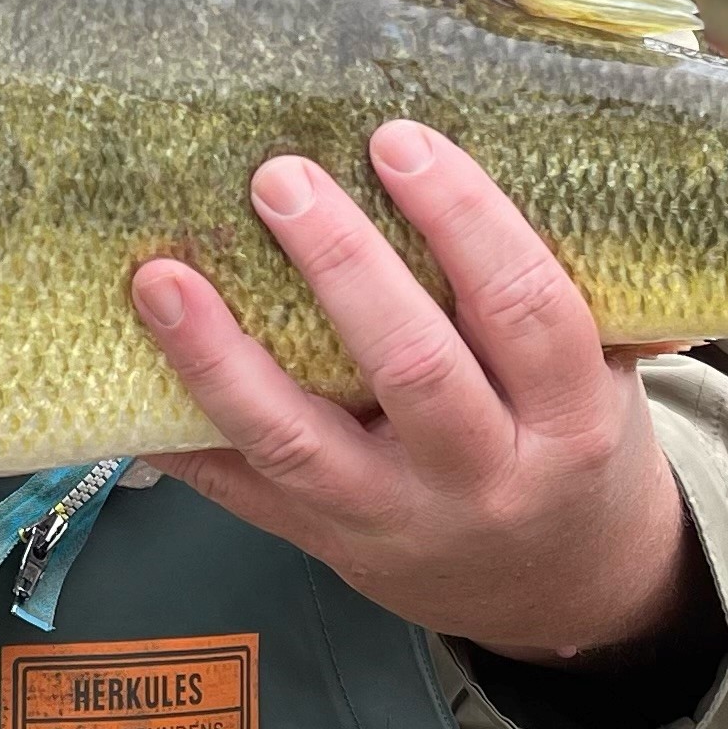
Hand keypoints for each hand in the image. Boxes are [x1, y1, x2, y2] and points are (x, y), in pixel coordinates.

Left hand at [131, 122, 699, 665]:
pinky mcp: (326, 544)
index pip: (525, 307)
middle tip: (279, 177)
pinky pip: (240, 491)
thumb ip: (558, 288)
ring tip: (161, 276)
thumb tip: (500, 137)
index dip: (464, 218)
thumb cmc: (570, 444)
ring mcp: (395, 520)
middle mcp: (485, 477)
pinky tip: (126, 378)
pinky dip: (180, 434)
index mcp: (571, 420)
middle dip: (339, 263)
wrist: (560, 591)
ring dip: (219, 353)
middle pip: (411, 367)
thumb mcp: (601, 375)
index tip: (397, 139)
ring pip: (297, 439)